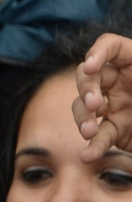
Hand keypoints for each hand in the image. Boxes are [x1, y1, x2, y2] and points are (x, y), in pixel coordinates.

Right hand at [73, 32, 131, 162]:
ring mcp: (114, 106)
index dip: (97, 53)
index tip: (91, 67)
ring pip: (84, 106)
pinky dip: (94, 146)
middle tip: (94, 106)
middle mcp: (120, 81)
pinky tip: (88, 155)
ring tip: (88, 132)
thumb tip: (114, 61)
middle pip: (89, 76)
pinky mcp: (115, 130)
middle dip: (86, 89)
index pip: (110, 47)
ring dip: (82, 118)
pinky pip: (100, 136)